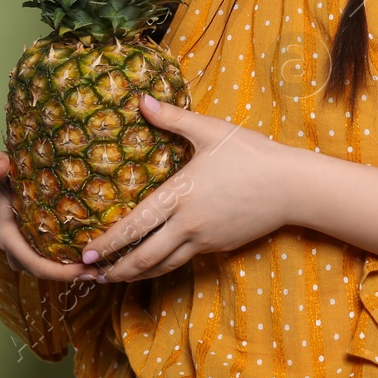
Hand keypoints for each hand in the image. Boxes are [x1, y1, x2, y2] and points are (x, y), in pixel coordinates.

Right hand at [0, 152, 89, 282]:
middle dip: (67, 275)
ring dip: (69, 272)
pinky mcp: (35, 244)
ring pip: (47, 268)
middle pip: (41, 270)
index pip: (31, 261)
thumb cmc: (7, 171)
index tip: (82, 268)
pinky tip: (91, 260)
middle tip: (97, 273)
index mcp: (7, 233)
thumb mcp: (2, 165)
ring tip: (98, 270)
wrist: (9, 175)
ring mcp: (24, 248)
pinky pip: (50, 260)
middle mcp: (15, 246)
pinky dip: (67, 263)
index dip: (55, 271)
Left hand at [75, 94, 297, 283]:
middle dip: (115, 270)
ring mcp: (204, 239)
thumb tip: (141, 100)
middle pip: (144, 256)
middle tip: (91, 275)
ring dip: (136, 274)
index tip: (86, 253)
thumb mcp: (211, 132)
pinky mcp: (219, 247)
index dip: (108, 243)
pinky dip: (163, 266)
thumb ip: (173, 118)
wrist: (291, 186)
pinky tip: (155, 263)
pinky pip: (185, 260)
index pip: (135, 225)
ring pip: (163, 265)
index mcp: (181, 195)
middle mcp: (188, 224)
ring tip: (116, 278)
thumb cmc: (251, 154)